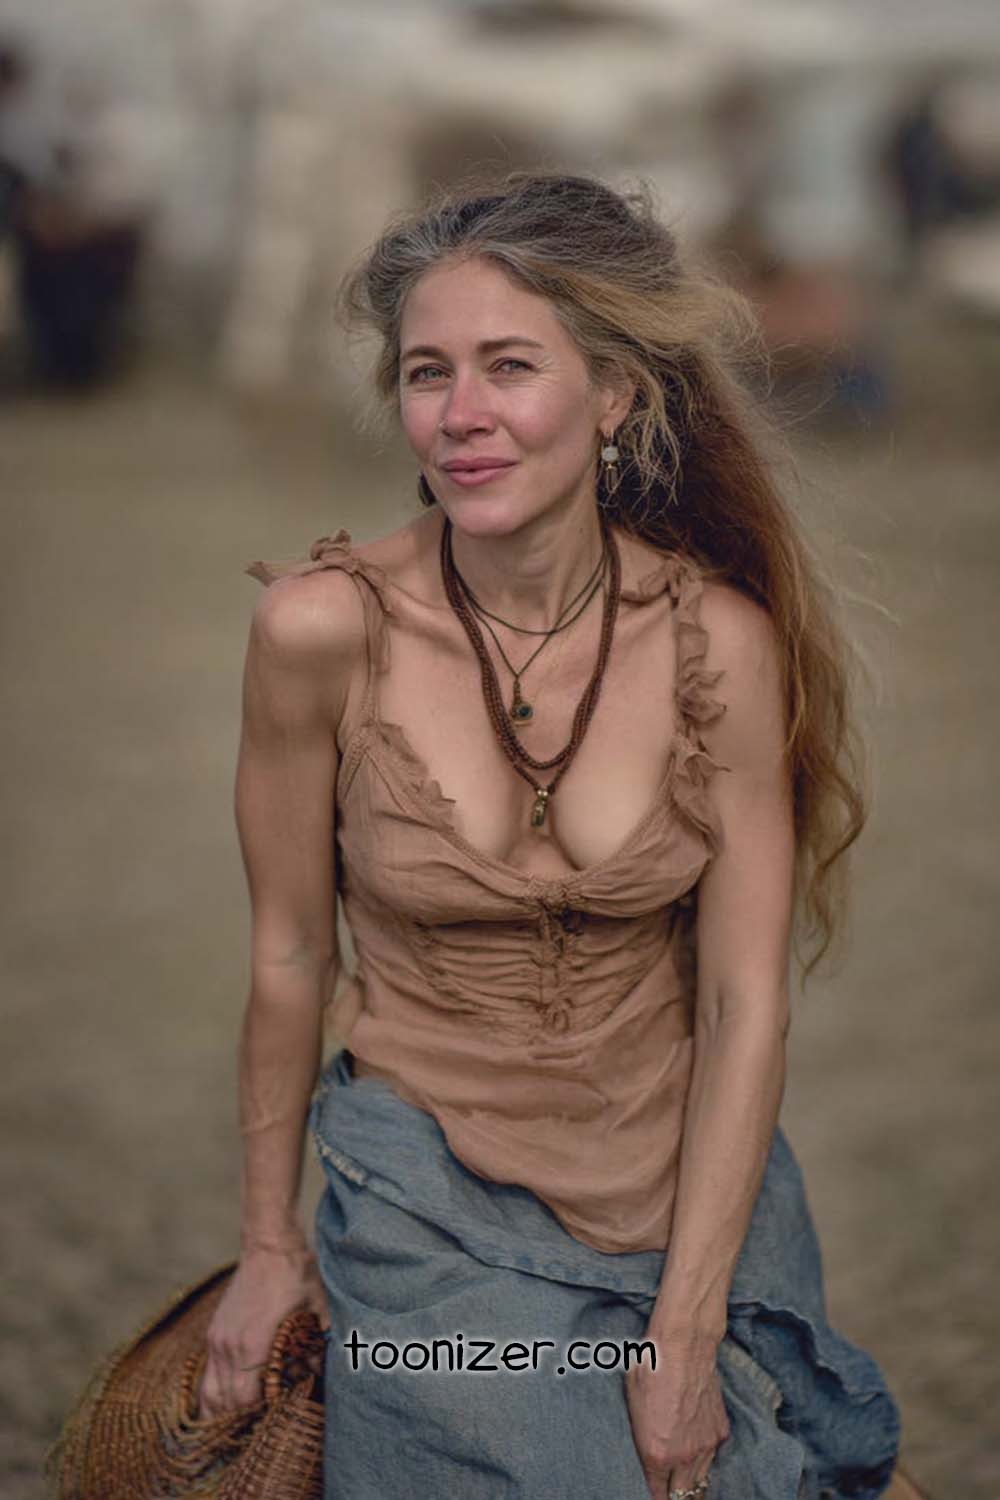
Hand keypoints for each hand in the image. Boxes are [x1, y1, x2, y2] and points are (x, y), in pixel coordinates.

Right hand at [197, 1243, 329, 1417]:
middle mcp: (228, 1347)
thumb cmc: (297, 1275)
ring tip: (238, 1429)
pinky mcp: (214, 1334)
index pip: (246, 1401)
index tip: (275, 1425)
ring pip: (208, 1395)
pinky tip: (226, 1406)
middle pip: (223, 1405)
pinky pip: (206, 1377)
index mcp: (253, 1344)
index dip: (258, 1419)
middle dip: (239, 1424)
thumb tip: (327, 1376)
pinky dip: (212, 1396)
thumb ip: (322, 1346)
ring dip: (221, 1414)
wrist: (269, 1244)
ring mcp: (217, 1340)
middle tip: (258, 1434)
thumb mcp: (319, 1310)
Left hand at [624, 1327, 729, 1499]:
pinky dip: (702, 1460)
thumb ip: (638, 1438)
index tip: (650, 1492)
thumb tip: (640, 1454)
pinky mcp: (720, 1432)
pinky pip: (711, 1458)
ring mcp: (706, 1445)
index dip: (652, 1495)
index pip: (656, 1494)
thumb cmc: (649, 1367)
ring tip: (679, 1479)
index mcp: (656, 1452)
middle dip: (672, 1494)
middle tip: (665, 1488)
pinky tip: (692, 1451)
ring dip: (688, 1481)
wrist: (684, 1343)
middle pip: (681, 1495)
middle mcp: (684, 1456)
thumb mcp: (631, 1404)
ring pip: (699, 1481)